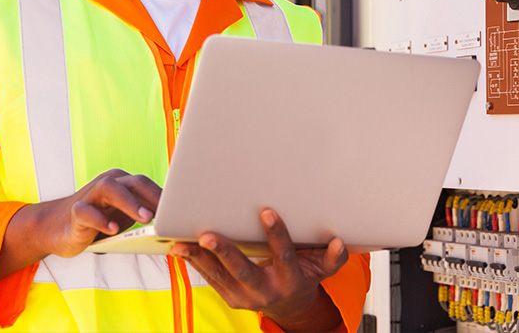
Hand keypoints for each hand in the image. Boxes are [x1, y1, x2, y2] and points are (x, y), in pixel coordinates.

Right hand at [0, 169, 160, 281]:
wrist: (56, 229)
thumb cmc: (98, 223)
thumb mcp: (123, 219)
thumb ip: (142, 217)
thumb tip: (173, 227)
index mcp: (122, 183)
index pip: (147, 184)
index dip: (164, 195)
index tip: (181, 209)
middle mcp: (108, 184)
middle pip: (133, 182)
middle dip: (151, 195)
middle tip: (167, 212)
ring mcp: (90, 195)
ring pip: (111, 189)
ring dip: (131, 203)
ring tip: (146, 218)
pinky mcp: (75, 211)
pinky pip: (87, 212)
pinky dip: (101, 219)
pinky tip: (113, 230)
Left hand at [169, 208, 348, 331]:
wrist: (290, 307)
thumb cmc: (304, 277)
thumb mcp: (323, 270)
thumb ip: (333, 257)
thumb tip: (339, 242)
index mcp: (290, 280)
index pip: (283, 256)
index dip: (276, 235)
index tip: (267, 211)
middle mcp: (266, 291)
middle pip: (243, 270)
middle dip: (224, 252)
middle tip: (208, 235)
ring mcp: (244, 296)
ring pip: (219, 277)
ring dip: (199, 259)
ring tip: (180, 242)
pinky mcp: (229, 297)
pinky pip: (209, 279)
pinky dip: (194, 263)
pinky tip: (179, 248)